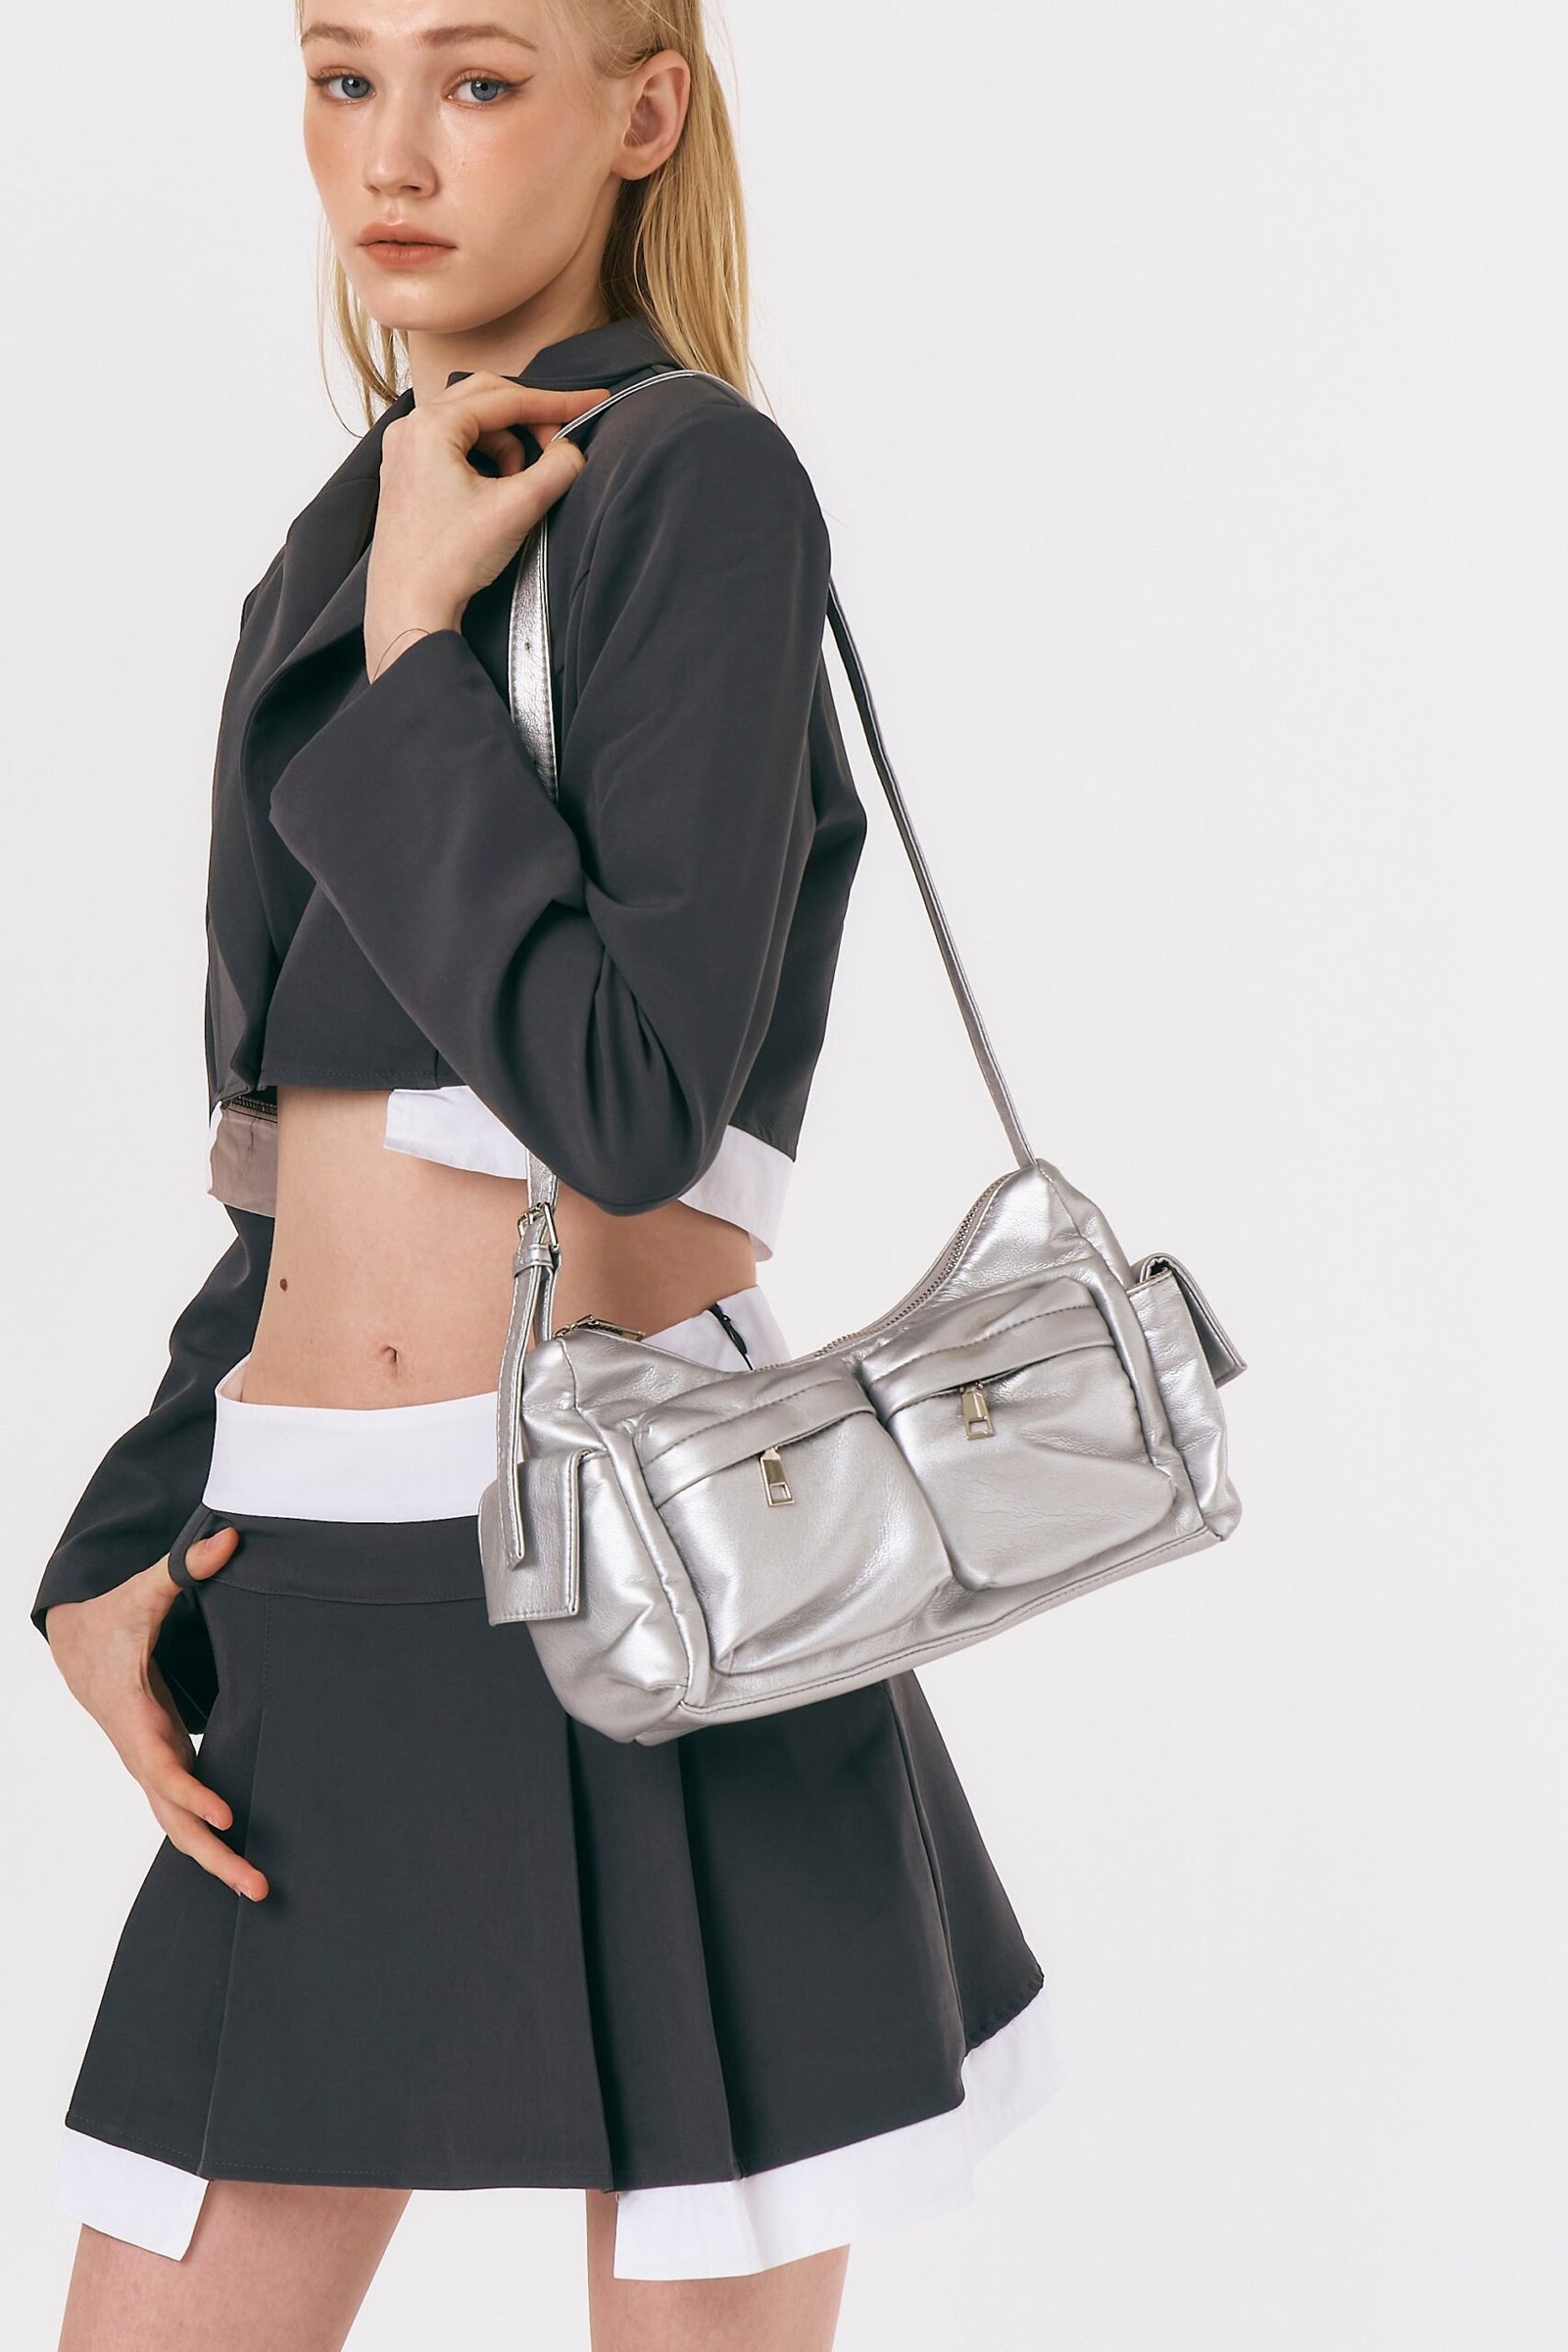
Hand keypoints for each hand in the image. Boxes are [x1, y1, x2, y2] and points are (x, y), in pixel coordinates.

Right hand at [44, 1529, 268, 1901]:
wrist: (76, 1640)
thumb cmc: (112, 1617)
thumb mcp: (143, 1590)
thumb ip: (185, 1568)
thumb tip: (229, 1539)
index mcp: (132, 1714)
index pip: (161, 1764)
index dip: (192, 1790)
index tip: (227, 1813)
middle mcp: (139, 1749)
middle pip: (170, 1816)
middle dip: (212, 1852)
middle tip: (257, 1885)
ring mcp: (150, 1762)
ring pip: (177, 1823)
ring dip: (215, 1858)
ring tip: (259, 1890)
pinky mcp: (163, 1762)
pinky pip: (183, 1811)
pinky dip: (209, 1838)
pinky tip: (243, 1860)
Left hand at [363, 371, 610, 680]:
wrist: (410, 609)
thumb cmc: (448, 562)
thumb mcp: (516, 509)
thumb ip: (556, 469)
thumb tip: (572, 450)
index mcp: (431, 426)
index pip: (506, 399)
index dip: (556, 401)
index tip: (591, 402)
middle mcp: (411, 428)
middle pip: (486, 399)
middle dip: (530, 419)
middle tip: (561, 444)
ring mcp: (405, 450)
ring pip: (473, 424)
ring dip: (508, 445)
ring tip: (521, 486)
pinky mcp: (408, 474)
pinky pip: (455, 446)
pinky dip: (485, 460)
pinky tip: (498, 491)